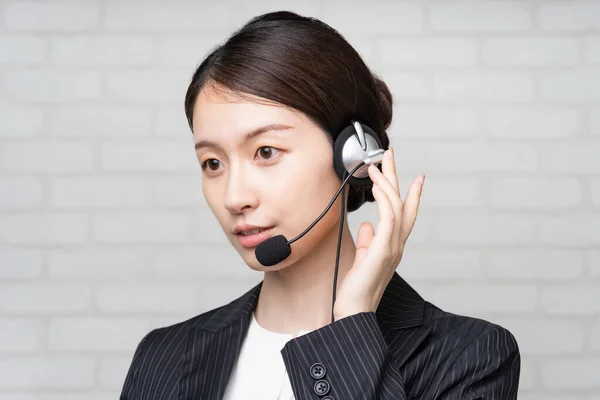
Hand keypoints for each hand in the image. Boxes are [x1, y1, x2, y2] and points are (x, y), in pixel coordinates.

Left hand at [333, 147, 424, 319]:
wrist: (354, 311)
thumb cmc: (356, 289)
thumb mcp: (363, 259)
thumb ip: (368, 241)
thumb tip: (368, 225)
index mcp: (393, 246)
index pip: (406, 214)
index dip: (410, 194)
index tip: (415, 177)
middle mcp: (397, 244)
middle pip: (404, 204)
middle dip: (397, 177)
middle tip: (390, 154)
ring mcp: (393, 247)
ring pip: (396, 206)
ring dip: (387, 183)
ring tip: (376, 166)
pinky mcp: (383, 249)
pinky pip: (388, 218)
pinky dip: (384, 200)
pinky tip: (376, 187)